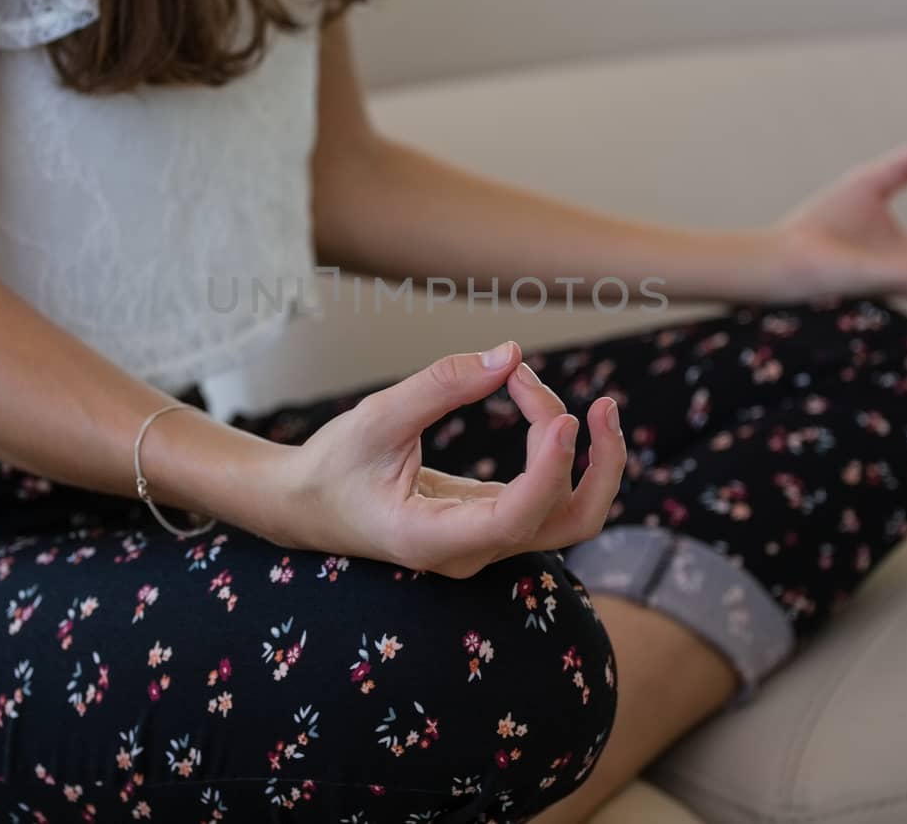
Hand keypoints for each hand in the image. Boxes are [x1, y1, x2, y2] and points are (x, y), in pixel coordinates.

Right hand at [266, 342, 626, 577]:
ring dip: (592, 461)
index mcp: (433, 540)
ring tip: (592, 405)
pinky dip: (561, 454)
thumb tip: (510, 353)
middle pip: (571, 524)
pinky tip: (550, 412)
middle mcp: (471, 551)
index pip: (515, 518)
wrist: (306, 507)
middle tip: (597, 404)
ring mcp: (487, 541)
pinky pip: (549, 496)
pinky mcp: (493, 522)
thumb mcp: (375, 419)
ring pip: (571, 514)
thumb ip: (440, 386)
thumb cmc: (332, 466)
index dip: (548, 470)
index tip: (563, 418)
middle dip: (600, 467)